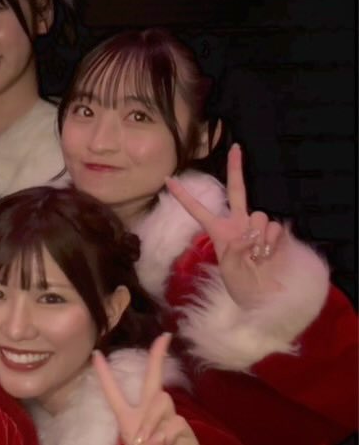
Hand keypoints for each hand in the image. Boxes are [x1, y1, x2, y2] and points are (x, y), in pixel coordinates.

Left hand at [94, 333, 207, 444]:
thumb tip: (153, 436)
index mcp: (129, 424)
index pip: (115, 394)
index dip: (105, 375)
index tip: (96, 354)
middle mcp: (150, 418)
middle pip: (152, 382)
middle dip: (156, 358)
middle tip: (163, 338)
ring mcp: (170, 422)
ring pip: (160, 401)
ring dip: (151, 421)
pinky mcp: (187, 431)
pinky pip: (174, 422)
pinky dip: (164, 436)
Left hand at [166, 144, 287, 311]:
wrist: (265, 296)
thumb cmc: (241, 286)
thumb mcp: (228, 271)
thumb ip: (232, 251)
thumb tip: (246, 234)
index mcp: (219, 231)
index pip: (197, 209)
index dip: (183, 196)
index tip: (168, 179)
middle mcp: (238, 224)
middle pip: (236, 191)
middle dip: (237, 169)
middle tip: (237, 147)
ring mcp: (258, 227)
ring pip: (259, 215)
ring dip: (258, 235)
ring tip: (257, 256)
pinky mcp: (276, 233)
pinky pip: (274, 227)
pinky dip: (271, 242)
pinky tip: (269, 255)